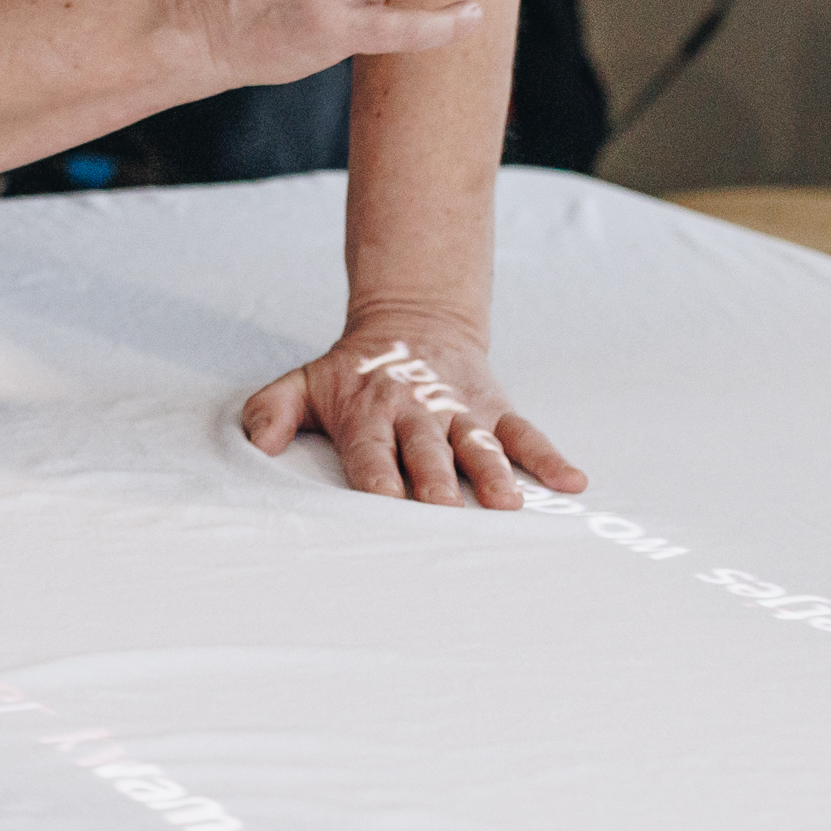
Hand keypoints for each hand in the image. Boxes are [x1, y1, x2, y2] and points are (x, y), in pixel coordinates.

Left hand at [242, 313, 583, 508]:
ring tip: (506, 503)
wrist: (411, 321)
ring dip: (491, 474)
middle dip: (433, 481)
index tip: (385, 504)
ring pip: (478, 445)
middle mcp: (416, 414)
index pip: (372, 453)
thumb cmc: (353, 372)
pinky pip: (525, 433)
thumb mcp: (304, 382)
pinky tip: (572, 481)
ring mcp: (460, 411)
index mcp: (368, 414)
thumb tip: (258, 444)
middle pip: (426, 453)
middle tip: (443, 509)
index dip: (378, 478)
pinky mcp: (494, 407)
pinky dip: (549, 457)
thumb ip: (271, 412)